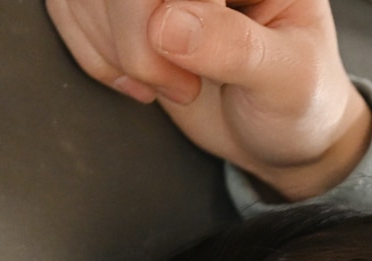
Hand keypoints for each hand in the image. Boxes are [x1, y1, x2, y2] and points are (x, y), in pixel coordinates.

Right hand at [45, 0, 371, 200]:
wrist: (283, 137)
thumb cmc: (301, 103)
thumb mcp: (290, 81)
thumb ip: (238, 48)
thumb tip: (168, 23)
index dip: (155, 10)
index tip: (189, 69)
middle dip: (132, 36)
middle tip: (180, 88)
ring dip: (114, 48)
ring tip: (171, 87)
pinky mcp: (125, 7)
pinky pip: (70, 6)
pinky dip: (95, 53)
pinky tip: (139, 81)